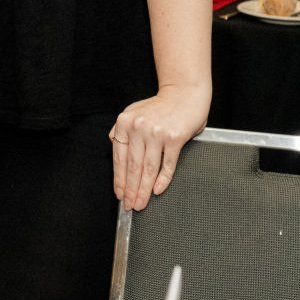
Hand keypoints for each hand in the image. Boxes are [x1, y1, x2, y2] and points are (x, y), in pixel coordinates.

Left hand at [109, 84, 210, 211]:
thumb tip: (114, 146)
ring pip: (148, 168)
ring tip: (141, 203)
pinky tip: (157, 191)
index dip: (119, 179)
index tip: (119, 195)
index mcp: (124, 123)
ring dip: (144, 189)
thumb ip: (123, 130)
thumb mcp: (134, 113)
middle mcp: (138, 128)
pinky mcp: (175, 138)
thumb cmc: (160, 107)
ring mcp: (157, 133)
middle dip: (130, 189)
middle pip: (132, 166)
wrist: (185, 93)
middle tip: (130, 206)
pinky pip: (167, 164)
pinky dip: (162, 179)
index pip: (119, 158)